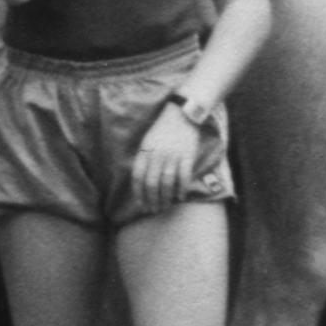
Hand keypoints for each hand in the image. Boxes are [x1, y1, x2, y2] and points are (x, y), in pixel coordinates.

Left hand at [129, 103, 204, 217]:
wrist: (181, 114)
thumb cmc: (162, 131)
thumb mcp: (147, 143)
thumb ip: (144, 160)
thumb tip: (141, 182)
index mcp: (144, 152)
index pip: (138, 178)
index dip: (139, 194)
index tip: (142, 206)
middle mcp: (156, 155)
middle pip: (151, 183)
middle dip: (152, 200)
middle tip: (155, 210)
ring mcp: (172, 155)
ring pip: (166, 182)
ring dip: (165, 198)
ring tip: (165, 207)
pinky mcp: (187, 155)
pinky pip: (183, 176)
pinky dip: (181, 188)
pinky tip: (180, 197)